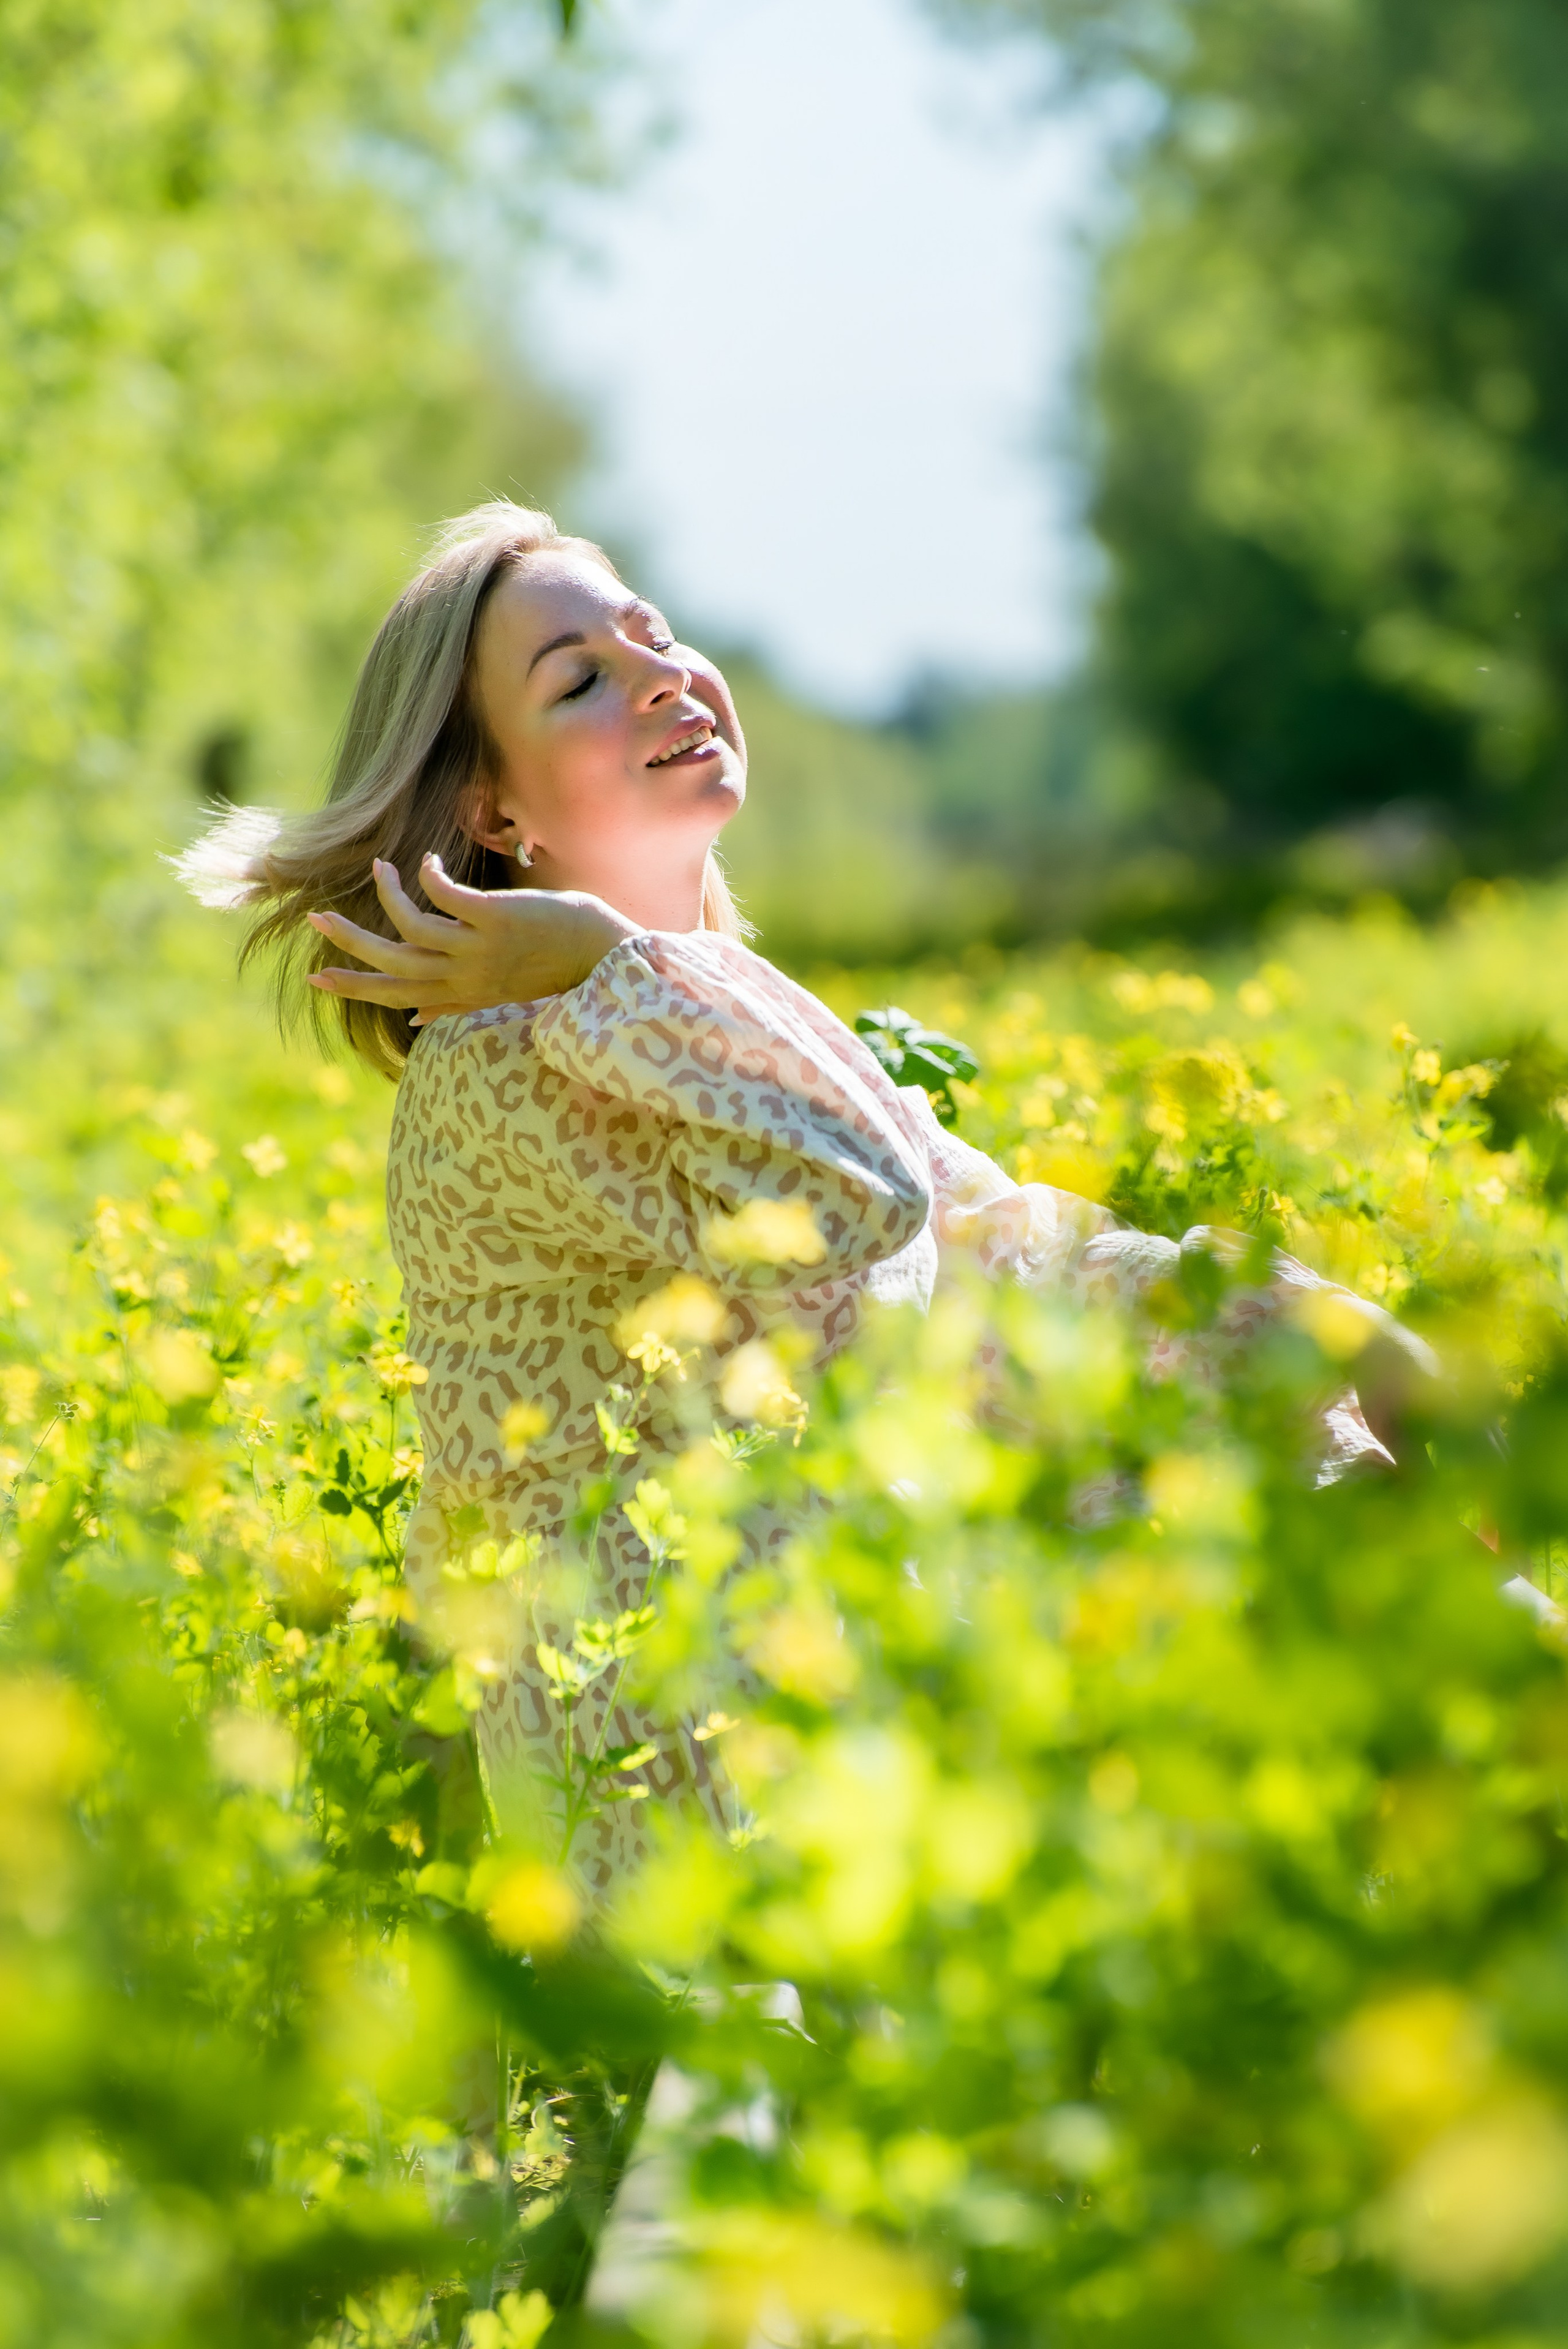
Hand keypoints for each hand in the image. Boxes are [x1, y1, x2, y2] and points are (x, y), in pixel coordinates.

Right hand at [305, 855, 639, 1023]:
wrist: (606, 961)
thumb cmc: (555, 969)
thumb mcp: (498, 996)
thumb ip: (454, 1005)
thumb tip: (417, 1021)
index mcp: (462, 993)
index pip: (396, 994)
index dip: (355, 986)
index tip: (317, 977)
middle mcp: (465, 975)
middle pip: (392, 963)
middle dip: (350, 942)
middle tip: (317, 918)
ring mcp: (480, 948)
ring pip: (410, 928)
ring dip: (388, 895)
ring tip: (381, 868)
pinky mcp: (496, 919)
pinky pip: (446, 897)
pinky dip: (428, 876)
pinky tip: (425, 861)